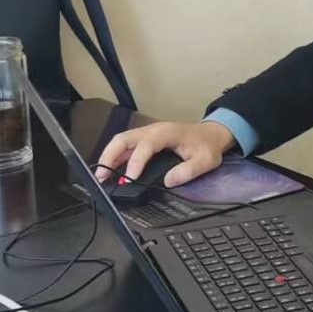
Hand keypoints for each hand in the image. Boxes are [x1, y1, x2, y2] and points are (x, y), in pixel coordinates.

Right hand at [94, 120, 235, 188]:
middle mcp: (153, 130)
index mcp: (167, 133)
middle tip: (102, 176)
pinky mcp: (145, 139)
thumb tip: (168, 181)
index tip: (129, 178)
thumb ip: (189, 170)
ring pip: (121, 141)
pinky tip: (110, 170)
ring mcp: (147, 133)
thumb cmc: (207, 146)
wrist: (211, 135)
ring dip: (109, 157)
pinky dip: (115, 156)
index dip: (136, 161)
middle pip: (124, 139)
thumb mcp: (206, 160)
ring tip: (101, 176)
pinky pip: (126, 145)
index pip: (146, 145)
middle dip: (110, 157)